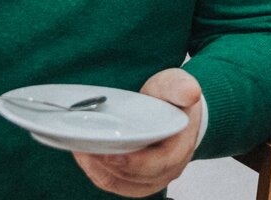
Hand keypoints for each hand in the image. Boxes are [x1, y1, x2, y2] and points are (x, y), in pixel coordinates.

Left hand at [74, 68, 202, 196]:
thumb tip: (190, 91)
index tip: (108, 153)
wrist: (177, 111)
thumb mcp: (177, 85)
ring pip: (121, 184)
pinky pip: (115, 183)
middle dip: (107, 166)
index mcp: (179, 148)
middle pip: (134, 177)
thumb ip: (180, 87)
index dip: (132, 163)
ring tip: (80, 151)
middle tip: (84, 149)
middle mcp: (168, 169)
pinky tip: (84, 157)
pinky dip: (98, 172)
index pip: (157, 164)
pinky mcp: (137, 179)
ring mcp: (152, 177)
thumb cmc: (174, 99)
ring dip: (98, 170)